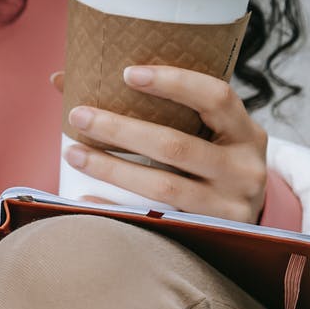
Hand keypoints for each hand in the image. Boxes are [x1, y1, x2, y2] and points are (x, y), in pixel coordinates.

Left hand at [63, 65, 268, 221]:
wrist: (244, 219)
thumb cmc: (211, 160)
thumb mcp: (204, 132)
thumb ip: (154, 105)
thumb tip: (64, 79)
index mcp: (245, 132)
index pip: (216, 96)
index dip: (174, 83)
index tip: (128, 74)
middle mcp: (244, 168)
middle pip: (175, 146)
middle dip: (121, 130)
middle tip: (78, 116)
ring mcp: (230, 205)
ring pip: (163, 186)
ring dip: (112, 169)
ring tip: (73, 153)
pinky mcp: (210, 234)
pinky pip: (155, 220)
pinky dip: (117, 208)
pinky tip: (86, 197)